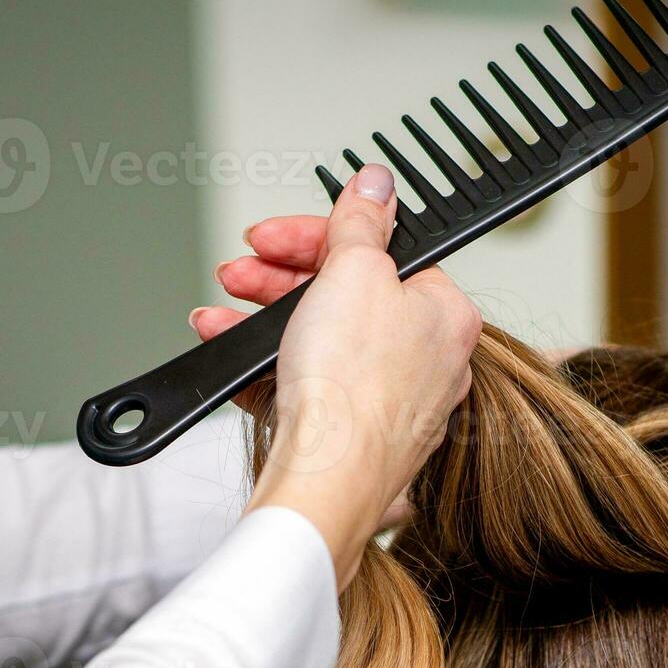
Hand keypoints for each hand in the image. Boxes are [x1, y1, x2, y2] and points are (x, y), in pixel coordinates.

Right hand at [199, 166, 478, 586]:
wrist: (324, 484)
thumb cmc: (353, 392)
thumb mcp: (353, 272)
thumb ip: (362, 222)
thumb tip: (378, 183)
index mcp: (445, 314)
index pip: (379, 252)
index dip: (318, 236)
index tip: (275, 234)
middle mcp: (428, 360)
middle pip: (346, 295)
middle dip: (281, 279)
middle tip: (241, 272)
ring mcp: (392, 403)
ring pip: (322, 341)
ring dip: (264, 321)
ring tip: (222, 314)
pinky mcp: (354, 437)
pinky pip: (309, 386)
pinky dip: (270, 367)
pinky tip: (236, 360)